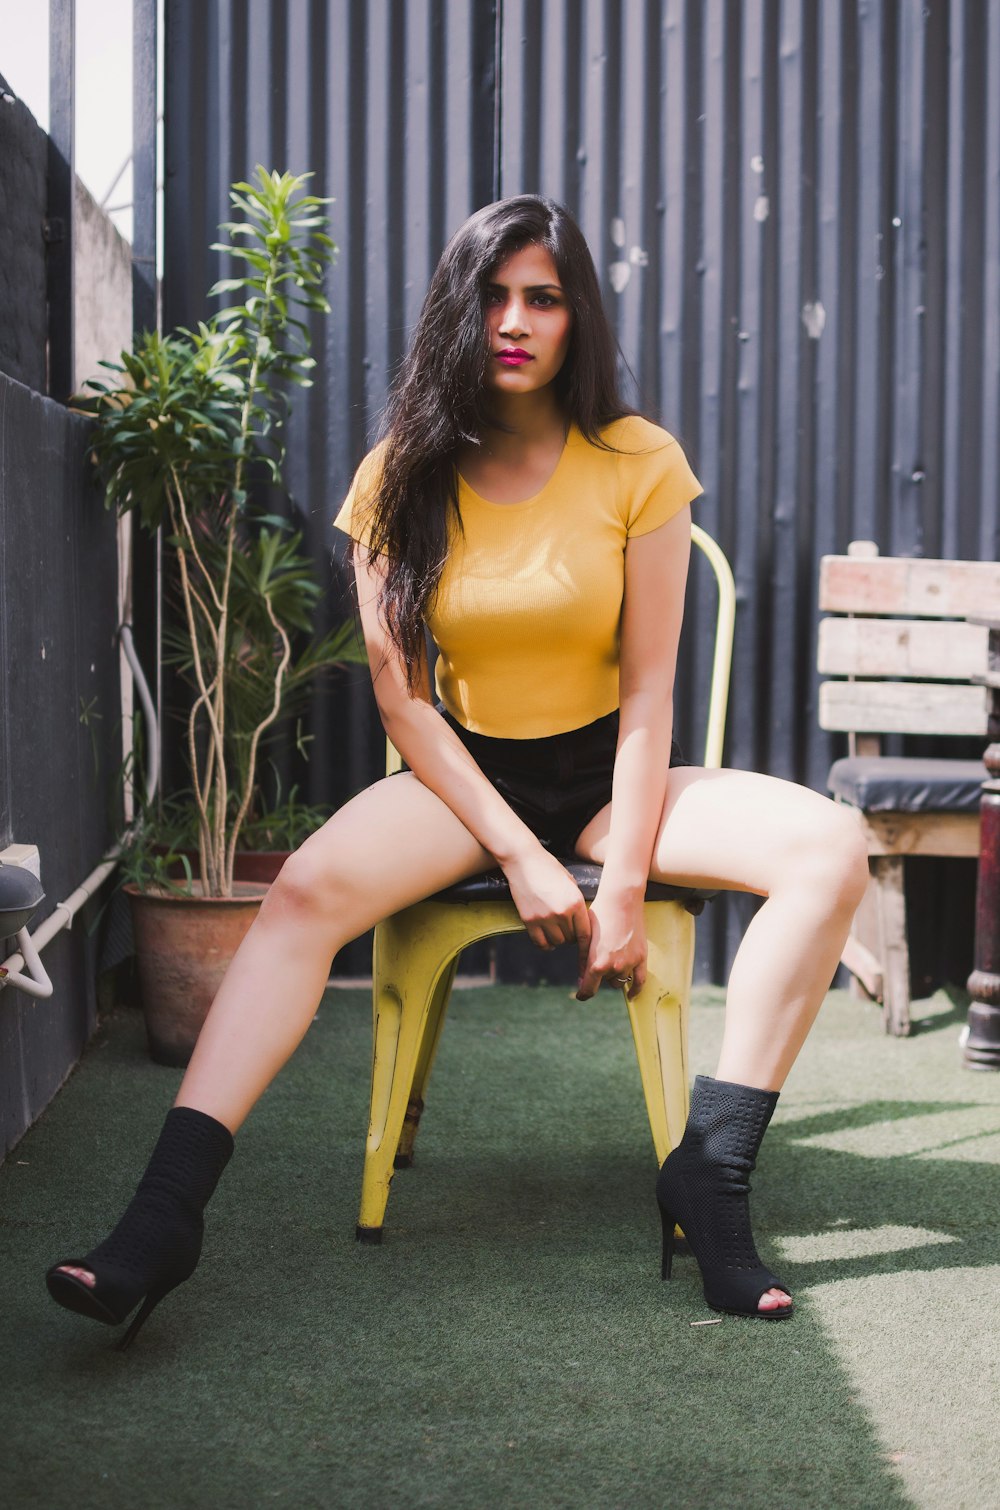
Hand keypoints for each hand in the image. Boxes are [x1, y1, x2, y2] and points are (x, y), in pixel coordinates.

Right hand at [502, 848, 591, 979]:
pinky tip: (547, 940)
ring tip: (557, 932)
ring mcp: (545, 918)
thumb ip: (577, 902)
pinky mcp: (529, 920)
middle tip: (569, 932)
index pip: (586, 933)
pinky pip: (540, 943)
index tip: (587, 950)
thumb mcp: (570, 882)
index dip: (587, 944)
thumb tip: (582, 921)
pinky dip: (545, 944)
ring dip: (558, 940)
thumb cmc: (548, 868)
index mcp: (576, 902)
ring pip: (557, 942)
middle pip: (571, 938)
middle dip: (572, 937)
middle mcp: (562, 913)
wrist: (523, 861)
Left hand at [576, 887, 646, 1000]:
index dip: (583, 993)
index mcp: (597, 963)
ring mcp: (629, 963)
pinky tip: (631, 995)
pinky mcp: (641, 957)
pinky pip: (639, 981)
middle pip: (604, 981)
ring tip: (611, 959)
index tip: (580, 995)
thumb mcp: (586, 936)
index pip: (588, 989)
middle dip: (600, 974)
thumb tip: (582, 978)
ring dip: (614, 975)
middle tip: (599, 957)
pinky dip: (635, 990)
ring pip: (619, 980)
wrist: (622, 900)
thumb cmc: (600, 914)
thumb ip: (583, 959)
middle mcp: (614, 967)